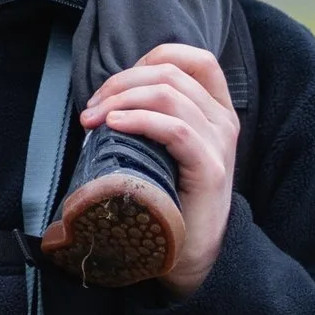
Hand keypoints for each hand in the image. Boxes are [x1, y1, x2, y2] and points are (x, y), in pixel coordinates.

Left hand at [81, 44, 240, 297]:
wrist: (192, 256)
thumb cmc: (169, 200)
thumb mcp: (164, 150)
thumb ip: (154, 118)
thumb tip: (107, 97)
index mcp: (216, 111)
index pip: (195, 59)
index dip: (152, 58)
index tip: (117, 81)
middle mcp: (223, 122)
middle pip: (171, 73)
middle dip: (121, 82)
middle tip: (91, 108)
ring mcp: (220, 145)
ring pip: (169, 95)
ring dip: (121, 100)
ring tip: (93, 119)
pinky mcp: (210, 170)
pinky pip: (176, 130)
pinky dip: (139, 120)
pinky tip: (114, 126)